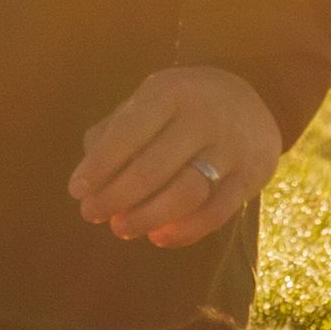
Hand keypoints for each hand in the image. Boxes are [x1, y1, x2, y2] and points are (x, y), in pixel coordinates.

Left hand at [69, 67, 278, 250]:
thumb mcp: (148, 101)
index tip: (77, 191)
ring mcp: (232, 146)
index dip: (98, 167)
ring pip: (185, 194)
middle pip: (152, 169)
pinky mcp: (252, 175)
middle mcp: (204, 116)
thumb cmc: (181, 106)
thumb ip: (113, 132)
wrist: (253, 98)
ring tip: (120, 228)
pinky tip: (158, 237)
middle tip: (91, 214)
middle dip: (115, 198)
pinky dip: (184, 232)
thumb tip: (87, 180)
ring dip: (146, 217)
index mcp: (170, 92)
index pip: (127, 133)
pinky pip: (216, 213)